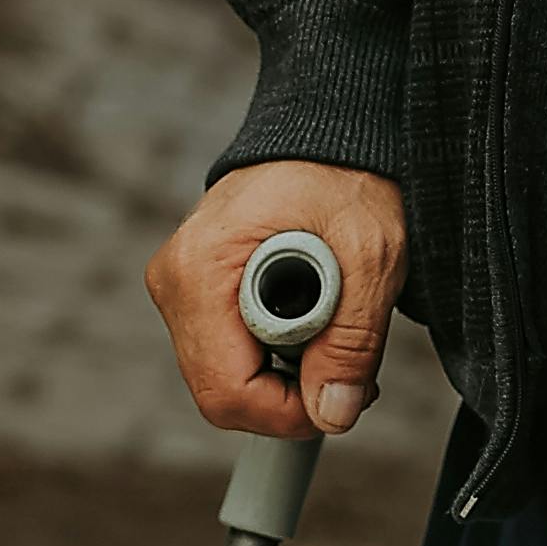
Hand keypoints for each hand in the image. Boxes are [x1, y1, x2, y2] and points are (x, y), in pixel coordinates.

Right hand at [146, 163, 407, 442]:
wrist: (326, 132)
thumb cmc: (346, 176)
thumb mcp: (371, 254)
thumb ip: (353, 339)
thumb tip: (332, 413)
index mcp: (201, 271)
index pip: (226, 390)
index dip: (288, 413)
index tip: (344, 395)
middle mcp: (174, 282)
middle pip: (221, 394)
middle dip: (289, 399)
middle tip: (351, 372)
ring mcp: (180, 288)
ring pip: (225, 380)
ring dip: (285, 380)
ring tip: (336, 339)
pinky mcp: (195, 292)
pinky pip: (227, 355)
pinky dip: (272, 359)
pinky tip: (311, 330)